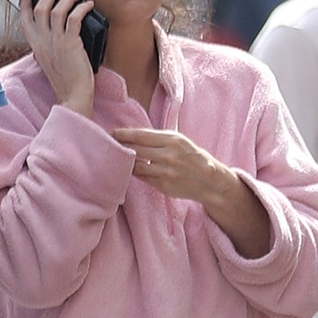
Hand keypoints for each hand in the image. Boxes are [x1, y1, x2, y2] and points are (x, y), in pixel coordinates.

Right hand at [19, 0, 102, 110]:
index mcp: (36, 46)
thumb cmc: (66, 81)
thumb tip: (61, 30)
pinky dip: (81, 8)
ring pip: (56, 10)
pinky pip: (74, 18)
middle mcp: (43, 42)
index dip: (26, 4)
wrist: (73, 95)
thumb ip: (51, 45)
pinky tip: (88, 5)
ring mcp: (55, 42)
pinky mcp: (70, 44)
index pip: (25, 20)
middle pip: (40, 9)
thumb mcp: (51, 61)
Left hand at [115, 126, 250, 231]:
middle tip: (107, 144)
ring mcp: (166, 171)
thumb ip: (158, 138)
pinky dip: (133, 172)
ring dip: (124, 161)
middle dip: (120, 146)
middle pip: (136, 149)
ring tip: (114, 157)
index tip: (112, 132)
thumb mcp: (180, 142)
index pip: (142, 135)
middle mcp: (169, 155)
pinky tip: (126, 169)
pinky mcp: (162, 185)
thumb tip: (131, 134)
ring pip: (136, 165)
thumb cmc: (192, 157)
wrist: (210, 180)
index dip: (124, 134)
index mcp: (173, 140)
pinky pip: (141, 177)